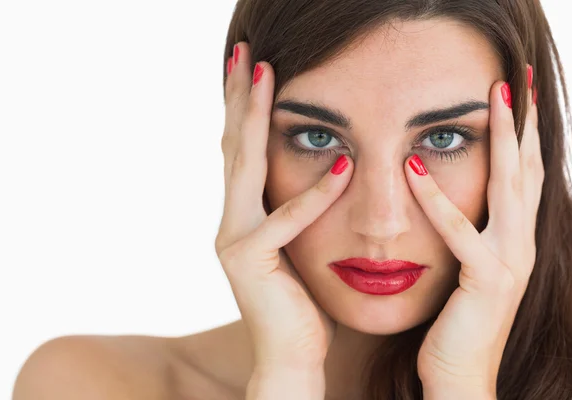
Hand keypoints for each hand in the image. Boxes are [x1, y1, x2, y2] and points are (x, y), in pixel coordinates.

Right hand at [215, 42, 353, 369]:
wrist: (292, 357)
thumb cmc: (302, 301)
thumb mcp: (297, 246)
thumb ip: (294, 211)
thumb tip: (320, 171)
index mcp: (244, 215)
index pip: (243, 150)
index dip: (245, 107)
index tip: (254, 67)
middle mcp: (231, 220)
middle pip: (234, 146)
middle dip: (239, 96)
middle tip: (245, 52)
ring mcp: (234, 240)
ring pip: (245, 167)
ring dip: (255, 118)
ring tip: (266, 73)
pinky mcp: (250, 262)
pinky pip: (286, 222)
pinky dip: (314, 196)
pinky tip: (340, 166)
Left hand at [407, 69, 542, 391]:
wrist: (459, 377)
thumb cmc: (455, 322)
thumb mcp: (465, 270)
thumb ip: (466, 236)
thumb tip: (453, 203)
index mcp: (513, 241)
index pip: (522, 177)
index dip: (523, 136)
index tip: (515, 97)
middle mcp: (521, 245)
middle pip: (527, 172)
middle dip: (523, 124)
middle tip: (515, 80)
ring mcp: (510, 263)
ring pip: (510, 189)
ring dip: (504, 142)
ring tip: (495, 99)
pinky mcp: (486, 282)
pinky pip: (461, 233)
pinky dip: (437, 199)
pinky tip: (415, 167)